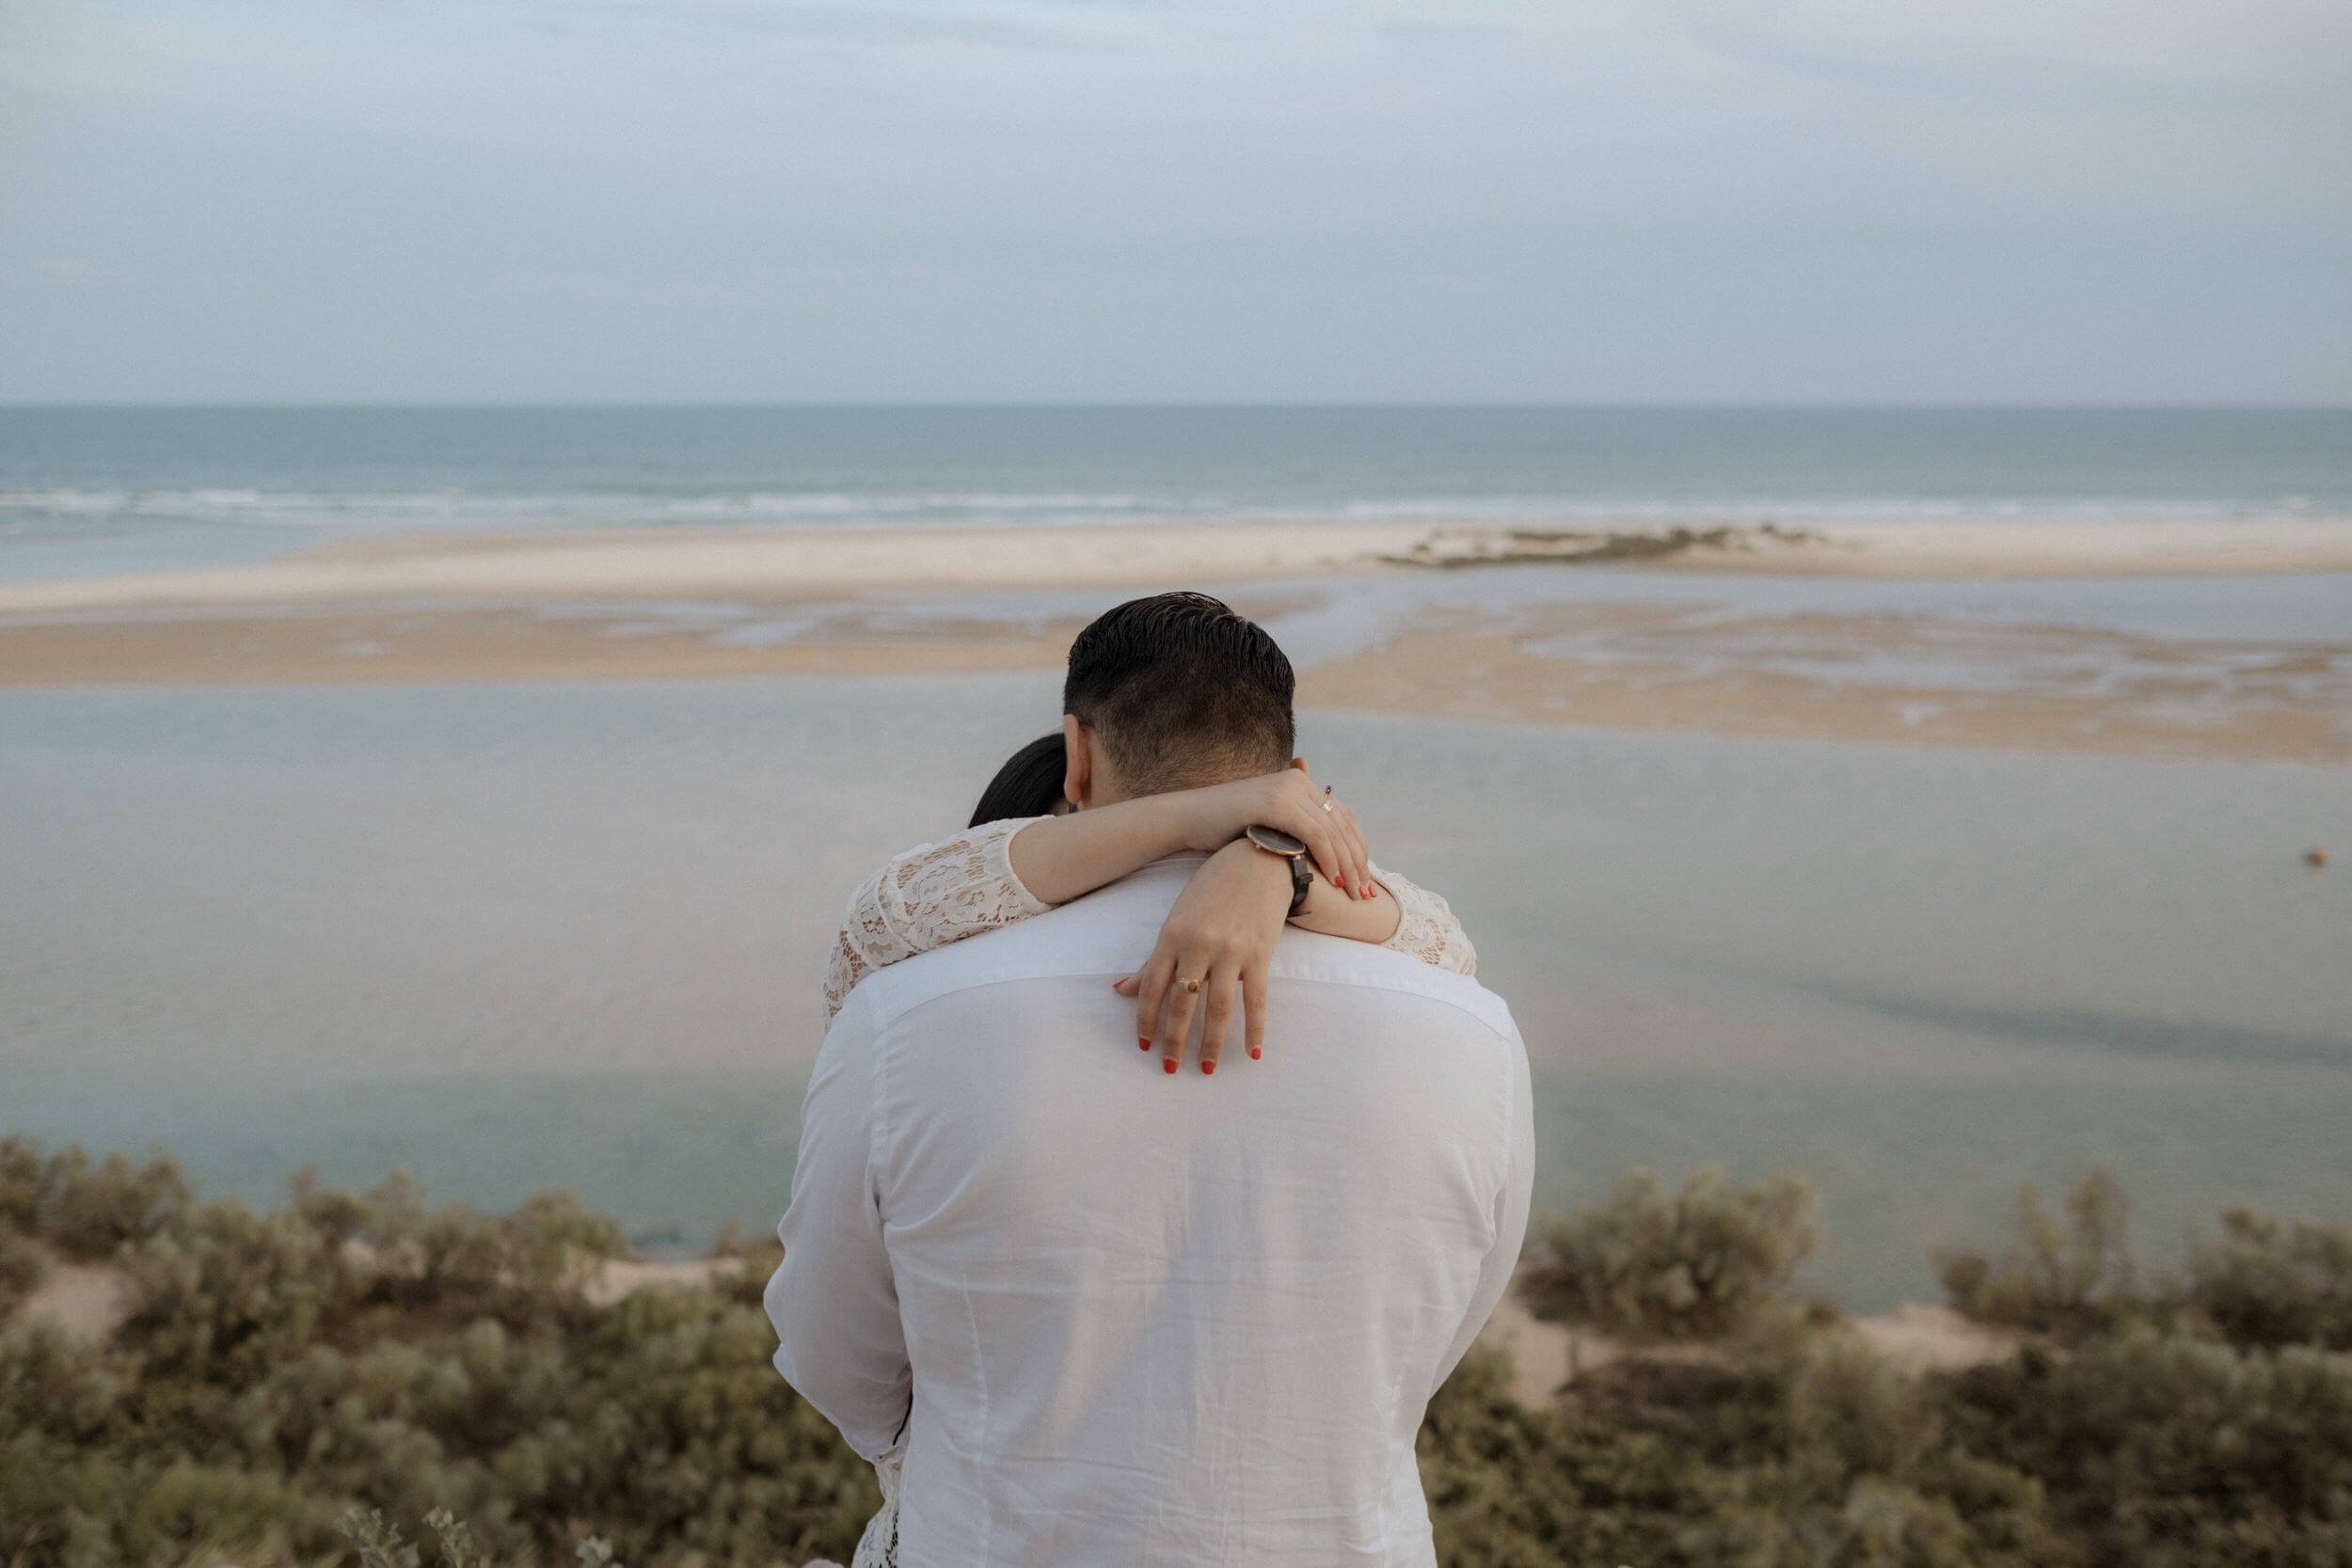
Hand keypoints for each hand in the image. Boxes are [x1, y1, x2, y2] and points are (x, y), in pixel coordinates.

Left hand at [1113, 840, 1292, 1074]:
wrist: (1257, 859)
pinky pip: (1256, 1000)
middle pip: (1182, 1004)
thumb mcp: (1176, 919)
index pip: (1152, 989)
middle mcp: (1198, 946)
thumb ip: (1153, 960)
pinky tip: (1254, 1052)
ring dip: (1212, 1044)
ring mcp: (1230, 951)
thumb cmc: (1212, 890)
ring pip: (1217, 1009)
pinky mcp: (1260, 954)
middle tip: (1170, 1068)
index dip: (1146, 1021)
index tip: (1145, 1046)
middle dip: (1174, 1041)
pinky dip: (1255, 1029)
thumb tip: (1120, 989)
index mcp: (1172, 937)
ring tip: (1207, 1069)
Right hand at [1176, 760, 1375, 901]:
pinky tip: (1332, 880)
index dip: (1357, 849)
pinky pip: (1314, 833)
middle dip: (1358, 862)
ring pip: (1333, 831)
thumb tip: (1308, 852)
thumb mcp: (1264, 825)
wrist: (1189, 817)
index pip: (1342, 817)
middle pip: (1342, 824)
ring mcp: (1287, 790)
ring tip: (1354, 893)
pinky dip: (1328, 858)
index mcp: (1299, 782)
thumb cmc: (1222, 829)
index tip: (1364, 880)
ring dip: (1347, 865)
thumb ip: (1290, 830)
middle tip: (1366, 893)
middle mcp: (1298, 781)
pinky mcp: (1277, 803)